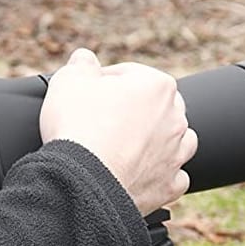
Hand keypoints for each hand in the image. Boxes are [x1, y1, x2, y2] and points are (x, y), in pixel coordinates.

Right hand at [40, 47, 197, 214]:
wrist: (83, 182)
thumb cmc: (78, 128)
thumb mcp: (69, 80)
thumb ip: (81, 64)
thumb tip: (85, 60)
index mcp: (157, 85)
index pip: (128, 75)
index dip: (102, 83)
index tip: (85, 95)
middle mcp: (175, 118)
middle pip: (153, 106)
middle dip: (130, 111)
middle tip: (98, 121)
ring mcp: (175, 154)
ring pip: (172, 140)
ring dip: (153, 140)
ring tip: (123, 146)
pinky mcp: (169, 186)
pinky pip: (171, 176)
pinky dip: (157, 175)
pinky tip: (138, 173)